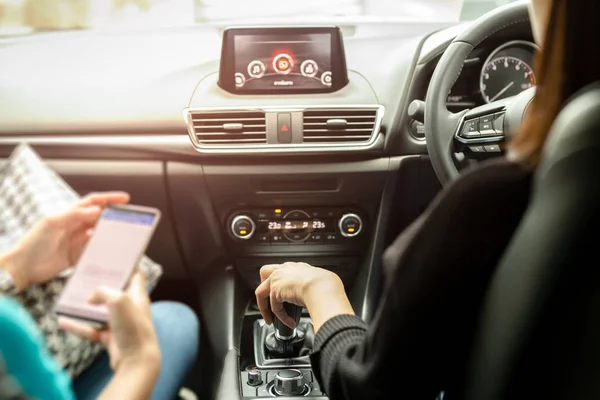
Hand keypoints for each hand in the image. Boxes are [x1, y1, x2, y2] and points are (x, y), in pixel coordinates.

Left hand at [1, 192, 129, 290]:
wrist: (23, 268)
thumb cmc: (34, 242)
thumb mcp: (53, 224)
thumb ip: (75, 215)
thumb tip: (98, 210)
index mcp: (70, 215)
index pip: (93, 203)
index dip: (110, 199)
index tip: (126, 198)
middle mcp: (76, 227)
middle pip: (100, 218)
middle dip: (115, 217)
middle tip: (131, 220)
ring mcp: (77, 242)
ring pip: (100, 235)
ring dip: (112, 235)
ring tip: (126, 236)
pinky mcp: (78, 257)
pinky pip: (95, 251)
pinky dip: (105, 251)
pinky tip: (113, 252)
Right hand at [58, 272, 159, 371]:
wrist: (136, 360)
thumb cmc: (132, 327)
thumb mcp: (118, 300)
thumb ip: (103, 292)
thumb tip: (90, 298)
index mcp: (137, 295)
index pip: (135, 275)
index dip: (126, 265)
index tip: (112, 256)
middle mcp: (130, 308)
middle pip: (114, 292)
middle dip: (100, 285)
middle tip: (84, 275)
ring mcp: (120, 324)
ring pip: (100, 312)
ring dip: (85, 306)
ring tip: (69, 296)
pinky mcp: (111, 338)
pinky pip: (91, 330)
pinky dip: (77, 326)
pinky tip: (62, 320)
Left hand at [255, 262, 347, 328]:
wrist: (323, 287)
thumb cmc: (326, 285)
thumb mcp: (318, 282)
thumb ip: (312, 287)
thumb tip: (315, 297)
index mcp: (296, 267)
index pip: (282, 272)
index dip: (280, 284)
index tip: (283, 295)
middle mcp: (284, 270)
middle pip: (264, 273)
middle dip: (264, 286)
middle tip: (269, 301)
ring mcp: (278, 278)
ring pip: (261, 292)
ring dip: (265, 308)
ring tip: (270, 319)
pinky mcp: (275, 290)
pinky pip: (274, 307)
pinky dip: (281, 317)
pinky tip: (289, 322)